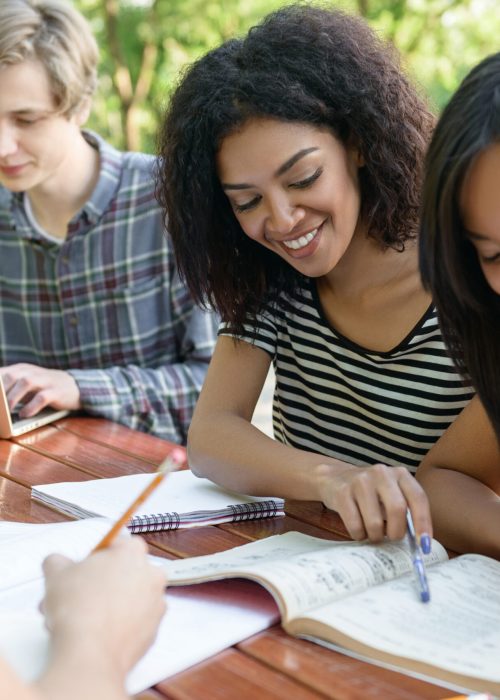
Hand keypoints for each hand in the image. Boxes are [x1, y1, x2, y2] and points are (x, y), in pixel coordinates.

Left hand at [0, 363, 80, 414]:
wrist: (75, 386)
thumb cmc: (44, 388)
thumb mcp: (26, 384)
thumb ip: (9, 389)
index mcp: (20, 369)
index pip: (1, 373)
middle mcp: (31, 372)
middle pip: (11, 376)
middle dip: (0, 390)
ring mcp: (45, 381)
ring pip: (26, 383)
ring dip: (13, 397)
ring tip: (6, 410)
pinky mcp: (56, 391)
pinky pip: (42, 397)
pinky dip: (31, 407)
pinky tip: (24, 414)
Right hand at [42, 537, 166, 674]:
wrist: (91, 654)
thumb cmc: (78, 609)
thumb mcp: (56, 573)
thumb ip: (58, 560)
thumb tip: (58, 563)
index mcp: (133, 552)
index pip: (116, 544)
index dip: (96, 557)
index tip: (83, 569)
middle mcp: (152, 574)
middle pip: (123, 572)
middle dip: (101, 583)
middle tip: (77, 596)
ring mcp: (156, 604)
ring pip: (129, 598)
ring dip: (108, 605)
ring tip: (80, 619)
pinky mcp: (154, 631)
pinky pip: (134, 622)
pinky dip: (119, 625)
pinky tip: (96, 633)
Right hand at [316, 462, 431, 543]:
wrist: (334, 478)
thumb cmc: (370, 493)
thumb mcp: (390, 493)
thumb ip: (405, 511)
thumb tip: (420, 542)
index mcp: (399, 474)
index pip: (418, 498)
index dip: (423, 523)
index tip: (424, 545)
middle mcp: (381, 473)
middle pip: (397, 509)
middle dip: (396, 532)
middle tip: (391, 538)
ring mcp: (360, 481)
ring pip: (375, 522)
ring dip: (375, 536)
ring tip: (372, 532)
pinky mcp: (342, 492)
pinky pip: (355, 525)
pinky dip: (359, 535)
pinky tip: (358, 529)